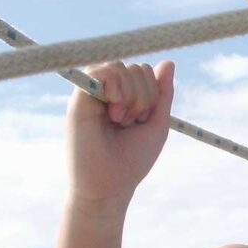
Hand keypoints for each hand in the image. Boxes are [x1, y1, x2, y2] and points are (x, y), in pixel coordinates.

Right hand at [66, 60, 175, 211]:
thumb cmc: (132, 159)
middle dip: (144, 96)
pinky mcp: (78, 99)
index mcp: (123, 97)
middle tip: (130, 122)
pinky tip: (114, 111)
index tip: (142, 120)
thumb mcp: (156, 123)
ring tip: (120, 120)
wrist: (110, 186)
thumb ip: (162, 94)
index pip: (143, 72)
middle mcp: (105, 92)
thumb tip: (168, 62)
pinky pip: (99, 71)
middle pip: (135, 68)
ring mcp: (91, 94)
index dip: (152, 93)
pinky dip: (115, 87)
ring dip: (131, 96)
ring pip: (119, 67)